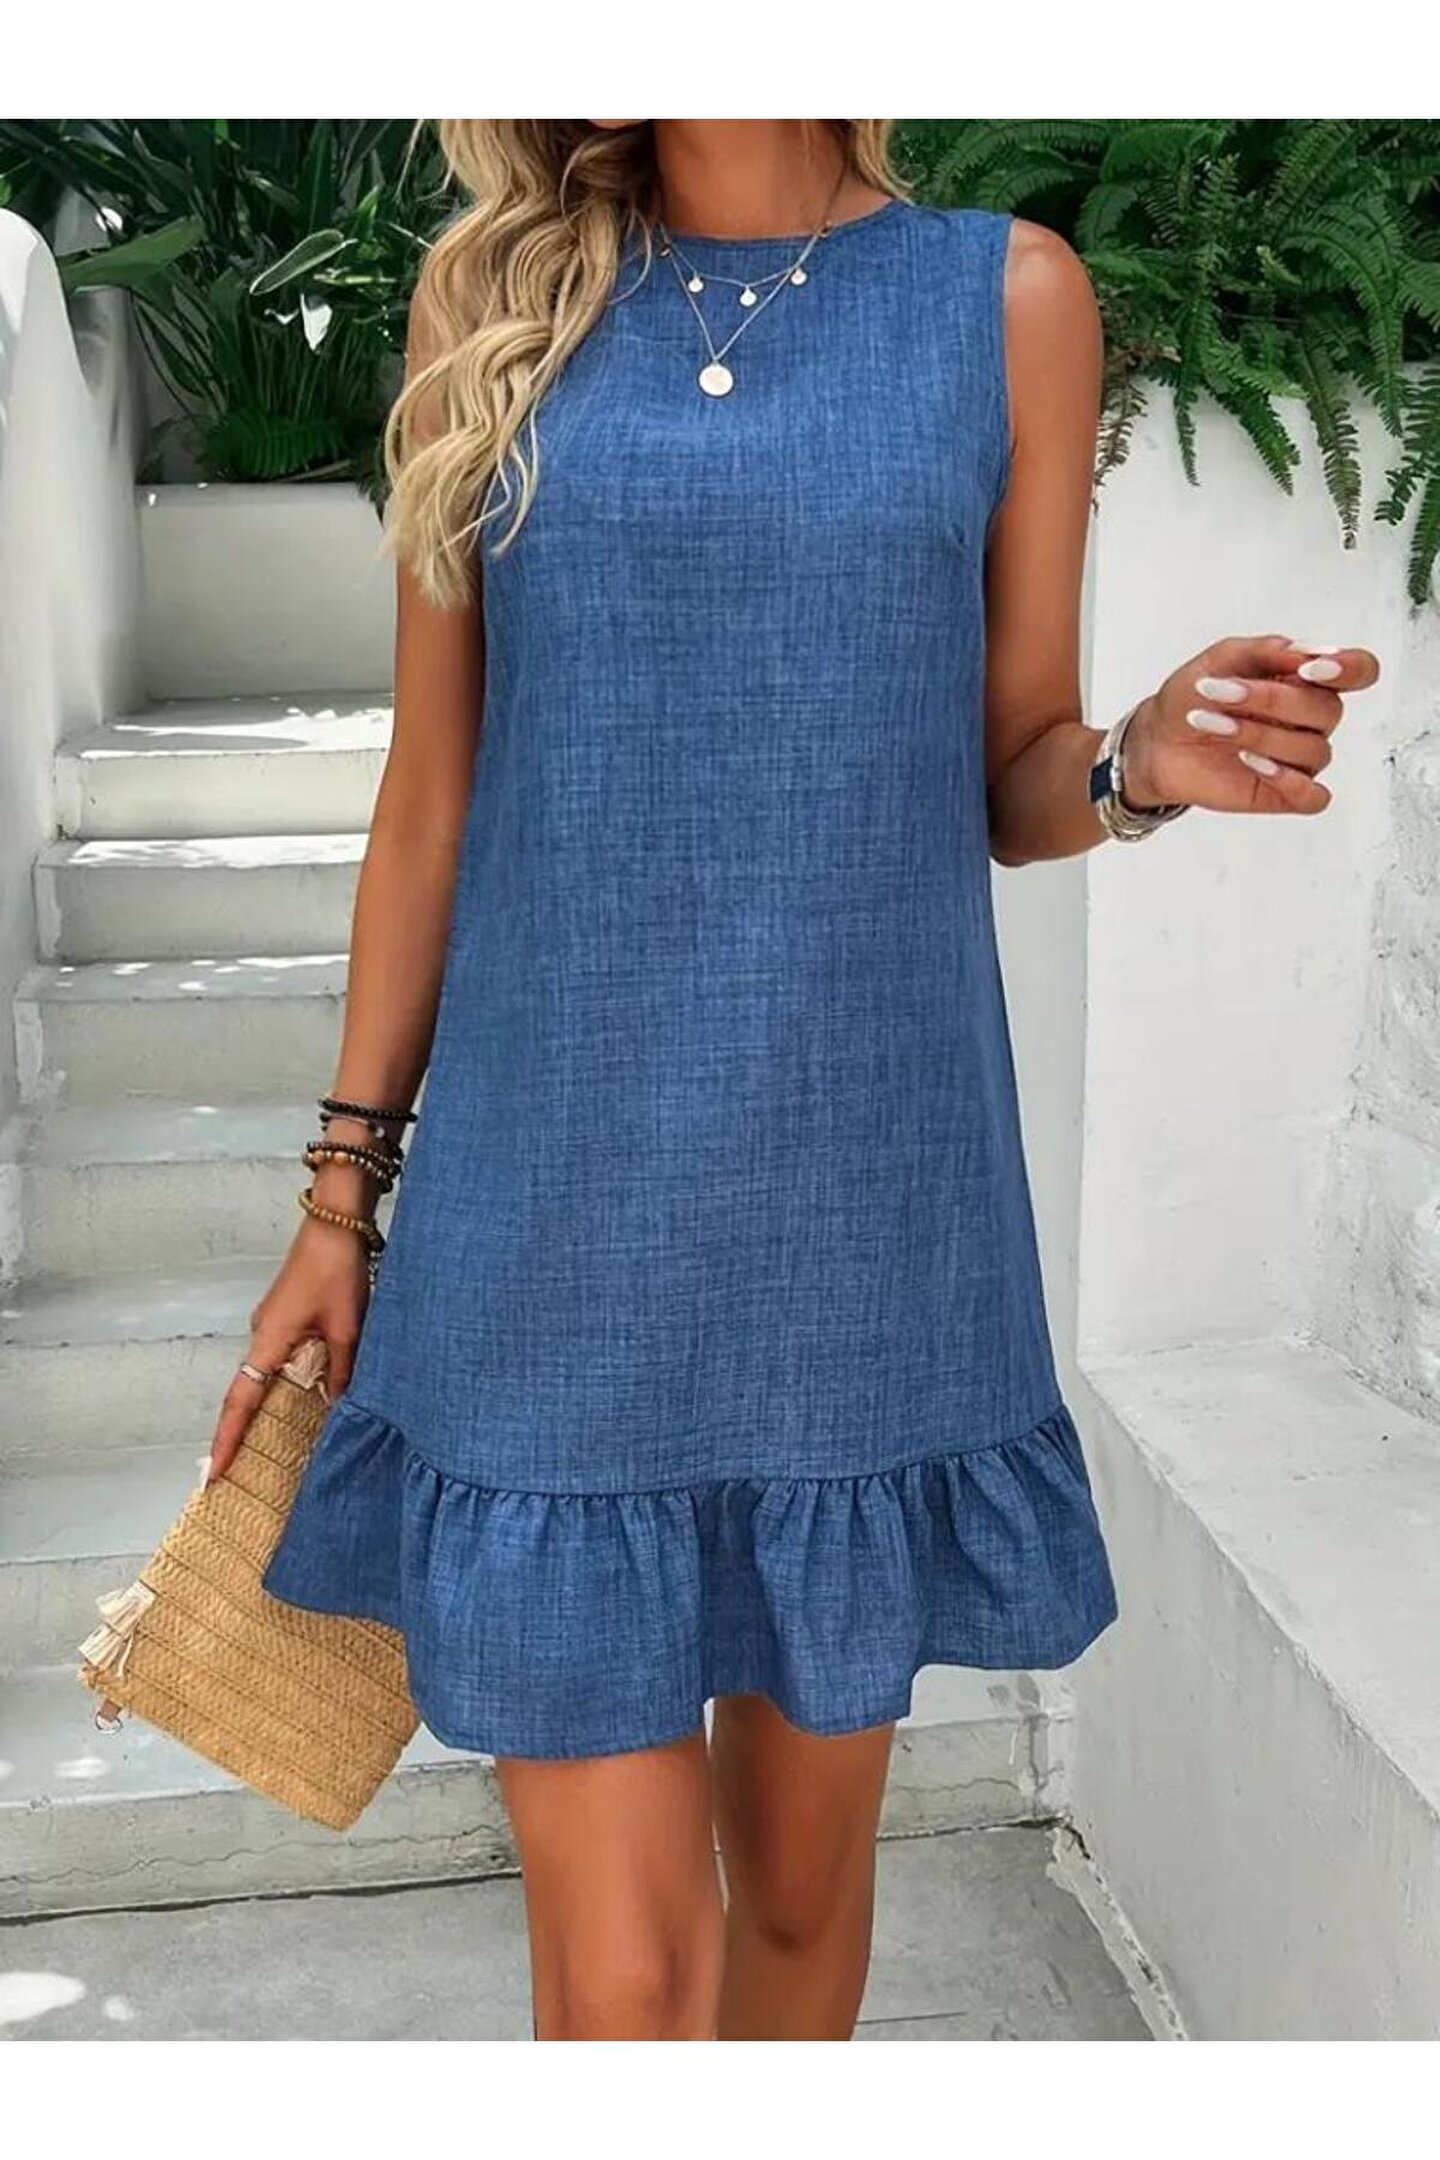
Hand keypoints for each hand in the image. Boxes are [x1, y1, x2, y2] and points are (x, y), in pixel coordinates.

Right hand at [205, 1215, 370, 1484]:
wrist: (335, 1224)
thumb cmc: (337, 1271)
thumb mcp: (347, 1327)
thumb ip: (341, 1370)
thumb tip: (337, 1407)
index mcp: (269, 1341)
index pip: (240, 1401)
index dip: (227, 1438)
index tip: (214, 1472)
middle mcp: (261, 1335)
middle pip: (246, 1392)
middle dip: (242, 1431)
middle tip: (237, 1471)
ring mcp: (271, 1324)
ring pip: (266, 1374)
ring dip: (268, 1405)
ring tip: (270, 1443)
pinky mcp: (284, 1315)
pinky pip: (279, 1356)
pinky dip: (286, 1380)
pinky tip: (304, 1396)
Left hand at [1120, 633, 1380, 816]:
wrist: (1157, 739)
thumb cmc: (1193, 695)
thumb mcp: (1221, 659)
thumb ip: (1264, 651)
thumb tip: (1305, 651)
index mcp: (1306, 681)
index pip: (1359, 671)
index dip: (1349, 668)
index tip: (1310, 669)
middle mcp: (1312, 721)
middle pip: (1328, 710)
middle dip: (1273, 700)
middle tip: (1221, 693)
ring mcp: (1301, 759)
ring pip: (1313, 750)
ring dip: (1259, 735)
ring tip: (1211, 723)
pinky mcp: (1285, 794)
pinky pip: (1314, 797)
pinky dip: (1288, 780)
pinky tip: (1251, 762)